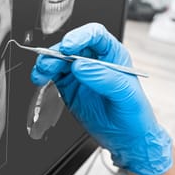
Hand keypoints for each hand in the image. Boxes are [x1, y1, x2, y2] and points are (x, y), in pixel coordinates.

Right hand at [31, 23, 171, 174]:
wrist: (126, 139)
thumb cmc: (134, 114)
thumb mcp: (125, 94)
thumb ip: (104, 78)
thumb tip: (80, 66)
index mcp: (113, 55)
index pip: (95, 35)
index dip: (80, 36)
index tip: (68, 46)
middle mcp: (94, 61)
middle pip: (71, 45)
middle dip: (58, 51)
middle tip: (50, 63)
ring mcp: (79, 73)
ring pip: (59, 59)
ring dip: (47, 62)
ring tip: (41, 72)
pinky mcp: (68, 86)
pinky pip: (53, 74)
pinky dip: (43, 74)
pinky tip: (39, 78)